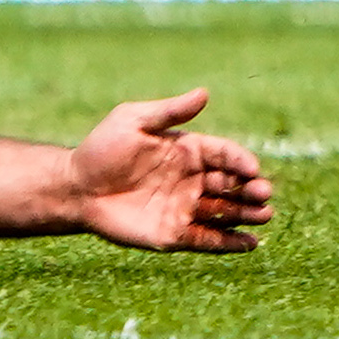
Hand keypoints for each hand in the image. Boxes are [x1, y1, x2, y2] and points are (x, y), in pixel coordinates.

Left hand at [73, 90, 273, 252]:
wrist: (74, 189)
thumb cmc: (102, 149)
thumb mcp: (133, 121)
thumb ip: (170, 111)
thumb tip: (204, 93)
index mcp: (189, 151)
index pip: (224, 155)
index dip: (240, 161)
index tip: (252, 169)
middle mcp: (193, 179)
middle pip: (231, 185)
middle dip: (251, 189)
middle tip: (264, 194)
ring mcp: (184, 208)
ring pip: (224, 212)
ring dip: (246, 215)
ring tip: (264, 216)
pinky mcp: (173, 235)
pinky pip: (207, 240)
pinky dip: (229, 243)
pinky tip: (250, 245)